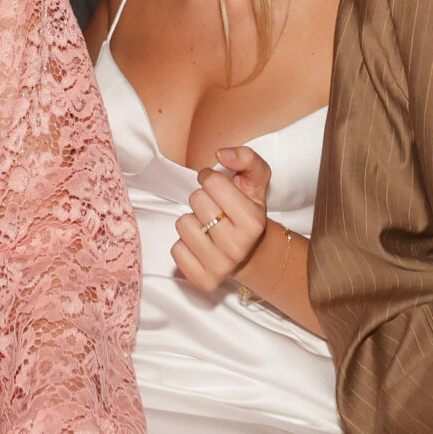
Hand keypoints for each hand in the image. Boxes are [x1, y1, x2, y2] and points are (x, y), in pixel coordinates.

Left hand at [170, 147, 270, 293]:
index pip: (212, 182)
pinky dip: (184, 244)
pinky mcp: (203, 280)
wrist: (251, 253)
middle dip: (202, 199)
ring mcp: (220, 266)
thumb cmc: (248, 212)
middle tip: (215, 209)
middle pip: (196, 201)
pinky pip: (176, 250)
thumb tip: (222, 154)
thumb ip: (246, 158)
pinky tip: (201, 244)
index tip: (218, 188)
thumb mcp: (256, 181)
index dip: (211, 179)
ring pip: (183, 224)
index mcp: (253, 222)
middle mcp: (238, 247)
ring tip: (208, 226)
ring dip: (192, 221)